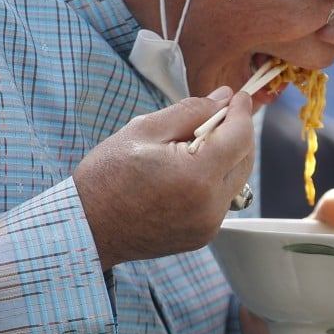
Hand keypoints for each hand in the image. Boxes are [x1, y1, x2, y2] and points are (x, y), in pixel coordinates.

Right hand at [73, 86, 254, 269]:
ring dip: (226, 156)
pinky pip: (221, 199)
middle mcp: (209, 205)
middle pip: (245, 158)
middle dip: (236, 132)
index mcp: (196, 176)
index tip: (238, 97)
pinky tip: (186, 171)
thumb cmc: (108, 176)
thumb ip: (191, 111)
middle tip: (215, 115)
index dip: (242, 112)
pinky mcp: (202, 235)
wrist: (88, 227)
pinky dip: (214, 179)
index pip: (241, 137)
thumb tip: (223, 99)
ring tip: (192, 145)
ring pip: (236, 179)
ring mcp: (207, 225)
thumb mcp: (145, 129)